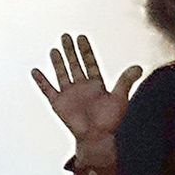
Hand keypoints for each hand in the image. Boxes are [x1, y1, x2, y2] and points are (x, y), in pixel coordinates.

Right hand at [32, 33, 141, 164]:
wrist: (96, 138)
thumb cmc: (110, 121)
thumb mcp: (120, 98)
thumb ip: (126, 82)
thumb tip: (139, 67)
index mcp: (96, 85)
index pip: (90, 63)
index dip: (86, 51)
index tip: (82, 37)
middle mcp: (81, 87)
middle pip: (75, 65)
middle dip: (70, 51)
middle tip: (66, 36)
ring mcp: (69, 94)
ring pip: (62, 74)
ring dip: (58, 62)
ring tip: (54, 49)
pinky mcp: (59, 103)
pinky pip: (48, 89)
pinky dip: (41, 81)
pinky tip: (35, 70)